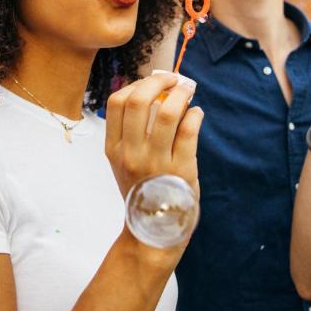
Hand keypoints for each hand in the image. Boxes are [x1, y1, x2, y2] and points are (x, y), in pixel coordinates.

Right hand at [105, 72, 202, 200]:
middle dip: (159, 82)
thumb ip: (133, 131)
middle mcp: (131, 153)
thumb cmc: (143, 189)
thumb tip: (156, 92)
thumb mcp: (124, 162)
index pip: (117, 102)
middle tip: (174, 80)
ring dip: (182, 94)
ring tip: (189, 91)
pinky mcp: (181, 169)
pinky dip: (195, 114)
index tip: (153, 84)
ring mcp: (156, 162)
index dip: (137, 85)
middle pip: (139, 100)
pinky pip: (189, 130)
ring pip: (167, 112)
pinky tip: (196, 114)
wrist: (153, 230)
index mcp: (114, 148)